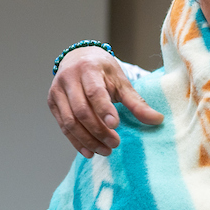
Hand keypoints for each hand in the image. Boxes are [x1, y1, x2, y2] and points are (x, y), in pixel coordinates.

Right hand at [47, 46, 162, 157]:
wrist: (79, 58)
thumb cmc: (103, 71)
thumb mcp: (121, 81)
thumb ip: (136, 102)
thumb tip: (157, 120)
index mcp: (88, 69)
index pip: (94, 92)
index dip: (104, 109)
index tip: (116, 125)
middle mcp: (69, 79)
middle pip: (81, 111)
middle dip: (98, 130)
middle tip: (115, 144)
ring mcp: (57, 91)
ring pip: (70, 121)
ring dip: (88, 140)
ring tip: (105, 150)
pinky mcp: (52, 103)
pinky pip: (63, 126)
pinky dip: (76, 141)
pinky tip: (90, 151)